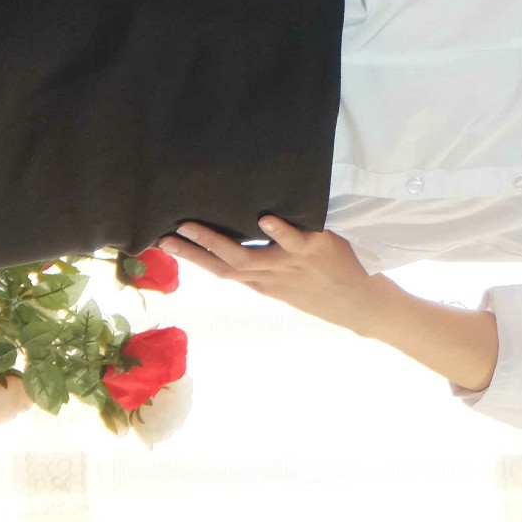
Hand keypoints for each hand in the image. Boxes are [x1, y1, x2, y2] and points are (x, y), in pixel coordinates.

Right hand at [158, 217, 379, 329]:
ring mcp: (290, 263)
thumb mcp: (284, 284)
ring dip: (218, 240)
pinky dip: (280, 231)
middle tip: (165, 235)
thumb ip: (261, 265)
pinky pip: (294, 239)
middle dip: (192, 251)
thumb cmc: (321, 288)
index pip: (219, 270)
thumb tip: (236, 239)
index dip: (190, 258)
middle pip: (223, 265)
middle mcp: (270, 275)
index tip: (160, 243)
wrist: (362, 303)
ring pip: (247, 255)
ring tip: (193, 223)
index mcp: (261, 282)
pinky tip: (265, 218)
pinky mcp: (315, 249)